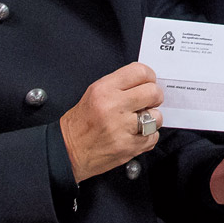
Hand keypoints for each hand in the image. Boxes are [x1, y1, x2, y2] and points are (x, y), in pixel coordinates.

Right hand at [59, 61, 162, 181]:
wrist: (67, 151)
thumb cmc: (81, 123)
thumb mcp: (94, 93)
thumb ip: (120, 85)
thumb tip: (146, 81)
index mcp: (104, 90)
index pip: (140, 72)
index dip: (149, 76)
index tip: (149, 82)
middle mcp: (113, 107)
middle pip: (153, 92)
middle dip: (154, 97)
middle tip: (148, 102)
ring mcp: (121, 128)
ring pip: (156, 117)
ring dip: (151, 120)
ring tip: (139, 121)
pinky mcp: (127, 147)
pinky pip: (152, 137)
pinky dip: (147, 137)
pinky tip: (135, 135)